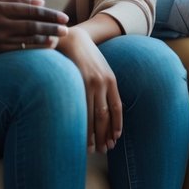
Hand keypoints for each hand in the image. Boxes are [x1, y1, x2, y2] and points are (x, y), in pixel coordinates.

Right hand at [0, 0, 68, 55]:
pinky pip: (16, 50)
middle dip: (51, 27)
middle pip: (31, 25)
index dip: (48, 14)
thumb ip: (11, 0)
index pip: (29, 10)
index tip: (63, 17)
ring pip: (25, 39)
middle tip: (67, 28)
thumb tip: (38, 1)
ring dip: (44, 39)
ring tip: (59, 38)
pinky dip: (32, 48)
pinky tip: (43, 48)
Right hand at [56, 27, 121, 153]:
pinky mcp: (78, 82)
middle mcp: (104, 83)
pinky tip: (81, 136)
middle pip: (107, 116)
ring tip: (93, 149)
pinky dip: (83, 125)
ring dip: (94, 135)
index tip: (115, 138)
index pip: (117, 108)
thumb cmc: (85, 57)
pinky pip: (82, 109)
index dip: (117, 125)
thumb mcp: (100, 69)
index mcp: (111, 80)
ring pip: (95, 116)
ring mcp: (91, 83)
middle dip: (106, 134)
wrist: (72, 39)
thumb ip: (103, 86)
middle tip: (105, 149)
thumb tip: (104, 108)